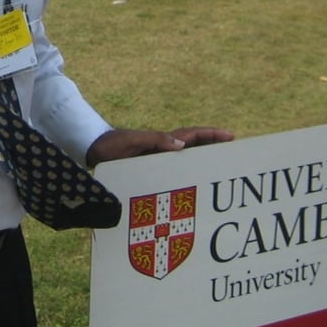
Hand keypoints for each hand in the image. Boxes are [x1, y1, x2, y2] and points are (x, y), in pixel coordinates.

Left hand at [86, 126, 233, 166]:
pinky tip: (189, 191)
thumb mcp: (133, 141)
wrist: (94, 152)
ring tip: (218, 175)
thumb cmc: (112, 145)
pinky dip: (184, 178)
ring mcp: (158, 160)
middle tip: (233, 156)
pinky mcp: (150, 171)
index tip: (230, 136)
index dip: (211, 135)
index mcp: (162, 140)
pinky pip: (172, 173)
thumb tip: (182, 146)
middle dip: (213, 149)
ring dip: (201, 164)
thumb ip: (155, 141)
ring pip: (186, 161)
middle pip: (194, 147)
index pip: (192, 135)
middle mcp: (164, 149)